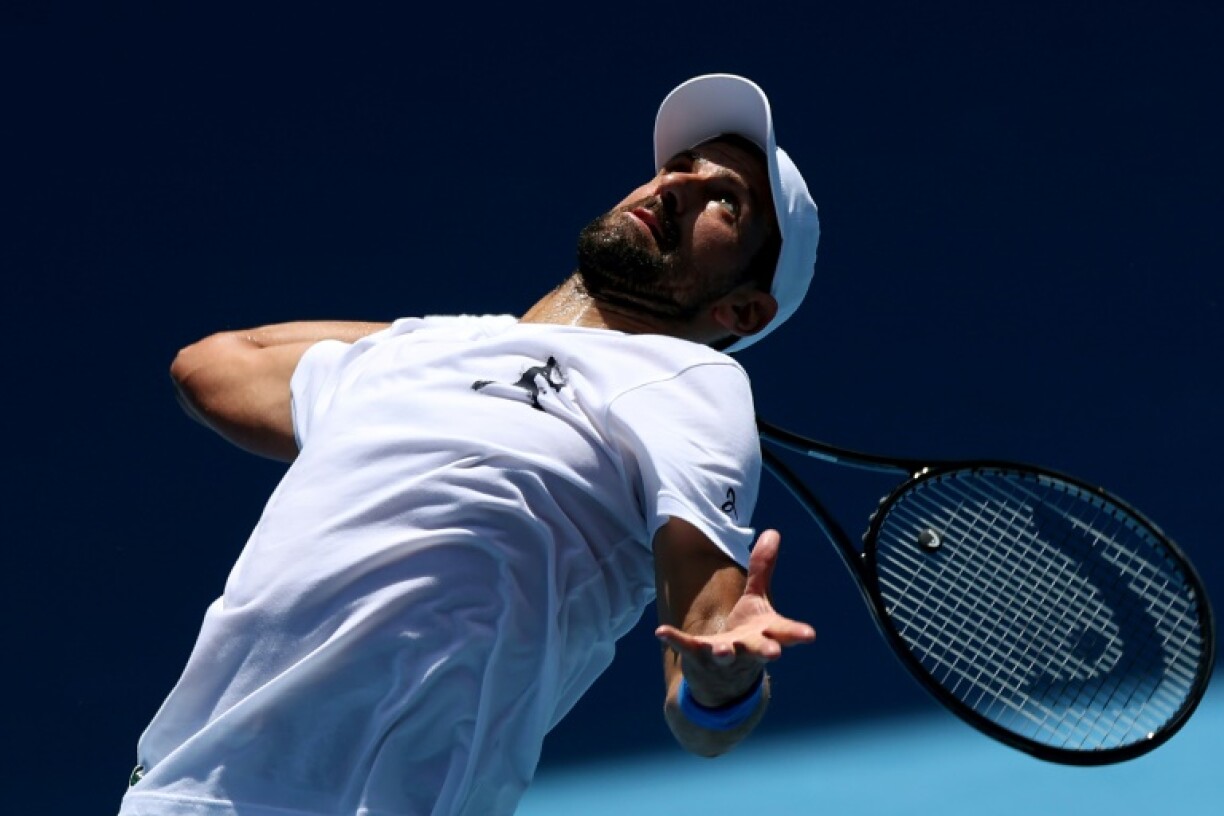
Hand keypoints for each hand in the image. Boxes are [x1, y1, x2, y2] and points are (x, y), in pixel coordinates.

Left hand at [655, 529, 815, 705]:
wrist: (724, 681)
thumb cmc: (748, 634)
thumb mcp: (757, 600)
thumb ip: (763, 568)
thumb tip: (773, 531)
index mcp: (766, 633)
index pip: (785, 633)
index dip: (797, 634)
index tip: (810, 635)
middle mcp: (748, 649)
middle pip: (759, 650)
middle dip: (766, 650)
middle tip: (774, 654)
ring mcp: (724, 657)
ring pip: (726, 656)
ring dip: (725, 653)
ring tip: (724, 651)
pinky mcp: (698, 658)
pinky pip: (686, 647)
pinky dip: (675, 638)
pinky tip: (660, 630)